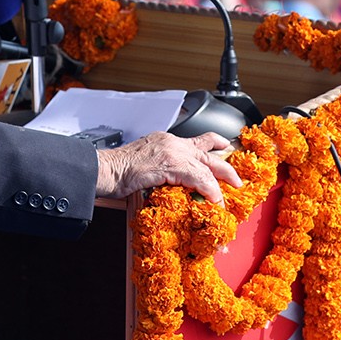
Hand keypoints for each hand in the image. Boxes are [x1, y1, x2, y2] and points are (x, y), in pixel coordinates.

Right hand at [95, 132, 240, 203]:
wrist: (104, 169)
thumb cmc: (117, 170)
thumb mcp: (145, 165)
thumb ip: (162, 171)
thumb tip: (173, 186)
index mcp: (165, 140)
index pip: (196, 141)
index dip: (214, 143)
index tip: (224, 147)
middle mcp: (172, 142)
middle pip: (208, 150)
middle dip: (225, 166)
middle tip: (236, 179)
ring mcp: (172, 152)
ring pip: (207, 165)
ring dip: (220, 183)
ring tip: (226, 198)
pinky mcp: (170, 165)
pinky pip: (198, 178)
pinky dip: (209, 189)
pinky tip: (214, 199)